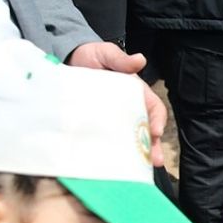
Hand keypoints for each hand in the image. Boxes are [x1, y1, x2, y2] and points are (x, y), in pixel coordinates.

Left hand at [66, 42, 165, 166]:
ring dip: (137, 154)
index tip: (156, 131)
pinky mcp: (98, 125)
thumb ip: (120, 59)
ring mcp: (113, 118)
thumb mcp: (106, 54)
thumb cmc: (90, 56)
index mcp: (136, 93)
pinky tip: (114, 163)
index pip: (154, 108)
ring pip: (129, 138)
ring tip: (140, 168)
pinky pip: (109, 140)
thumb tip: (139, 60)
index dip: (158, 120)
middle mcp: (129, 108)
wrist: (65, 60)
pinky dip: (114, 152)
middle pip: (145, 129)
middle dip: (152, 145)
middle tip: (154, 160)